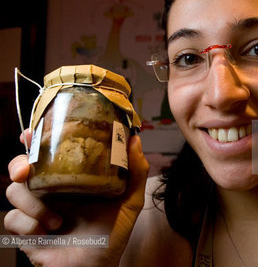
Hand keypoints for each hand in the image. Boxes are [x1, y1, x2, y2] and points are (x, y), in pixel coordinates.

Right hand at [4, 129, 148, 266]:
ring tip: (57, 219)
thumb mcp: (129, 201)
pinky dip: (29, 224)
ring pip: (13, 191)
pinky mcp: (26, 230)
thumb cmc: (112, 234)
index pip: (48, 152)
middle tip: (26, 170)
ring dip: (32, 203)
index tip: (32, 132)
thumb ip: (135, 172)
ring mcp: (36, 209)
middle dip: (19, 164)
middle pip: (22, 166)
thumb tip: (135, 139)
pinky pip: (12, 219)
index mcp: (71, 178)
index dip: (36, 139)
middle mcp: (51, 190)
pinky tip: (49, 231)